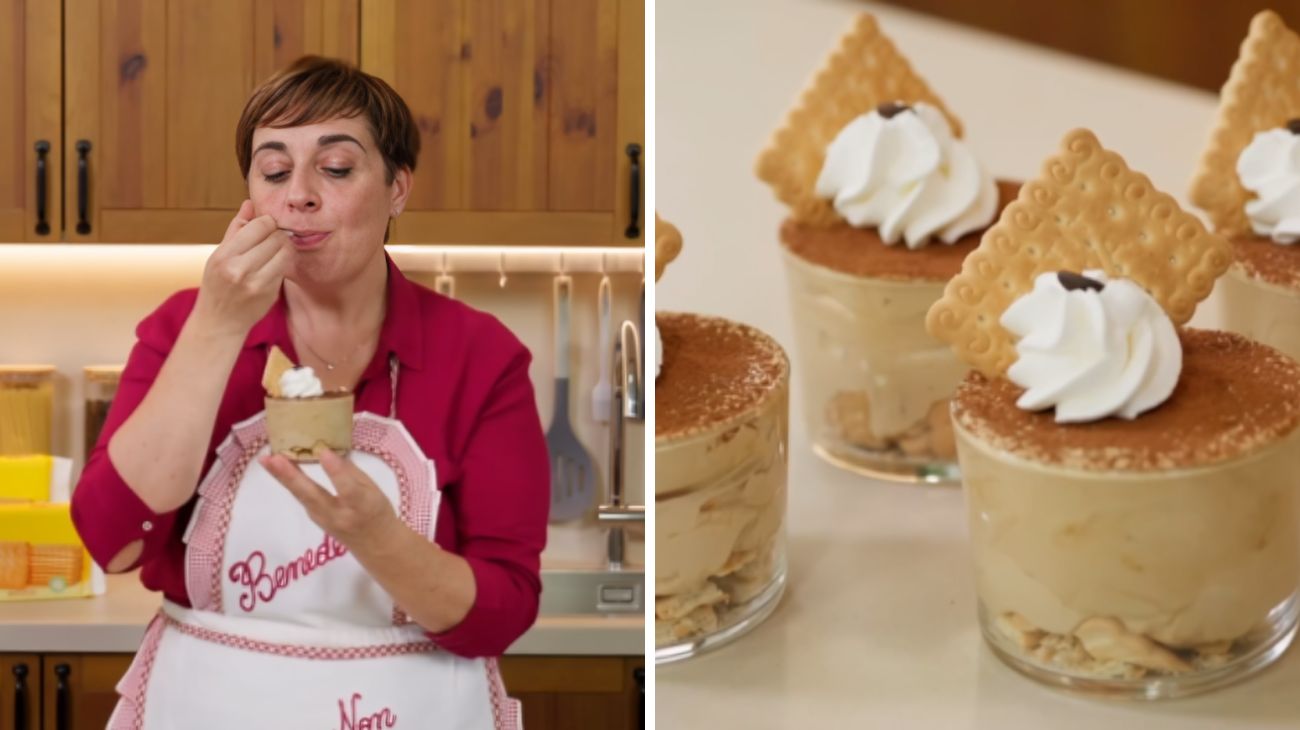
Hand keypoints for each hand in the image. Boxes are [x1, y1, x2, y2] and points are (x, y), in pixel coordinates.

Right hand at [193, 200, 292, 337]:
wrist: (219, 321)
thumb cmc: (218, 283)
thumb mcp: (219, 254)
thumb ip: (236, 228)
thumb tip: (250, 204)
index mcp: (224, 256)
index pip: (260, 226)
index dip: (267, 222)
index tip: (265, 226)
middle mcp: (240, 270)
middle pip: (277, 238)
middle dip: (277, 235)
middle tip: (271, 239)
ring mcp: (257, 284)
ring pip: (286, 253)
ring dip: (284, 249)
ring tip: (273, 252)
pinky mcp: (270, 294)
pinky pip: (285, 269)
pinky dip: (282, 265)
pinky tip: (271, 268)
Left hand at [260, 448, 399, 552]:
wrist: (375, 546)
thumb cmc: (378, 512)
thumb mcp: (375, 490)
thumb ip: (351, 473)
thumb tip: (327, 452)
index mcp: (362, 505)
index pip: (348, 489)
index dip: (336, 471)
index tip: (324, 452)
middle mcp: (339, 515)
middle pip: (313, 495)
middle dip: (292, 477)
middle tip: (273, 459)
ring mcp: (323, 520)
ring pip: (301, 497)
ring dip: (282, 478)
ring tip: (266, 460)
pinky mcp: (314, 519)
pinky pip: (300, 498)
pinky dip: (288, 482)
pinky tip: (277, 469)